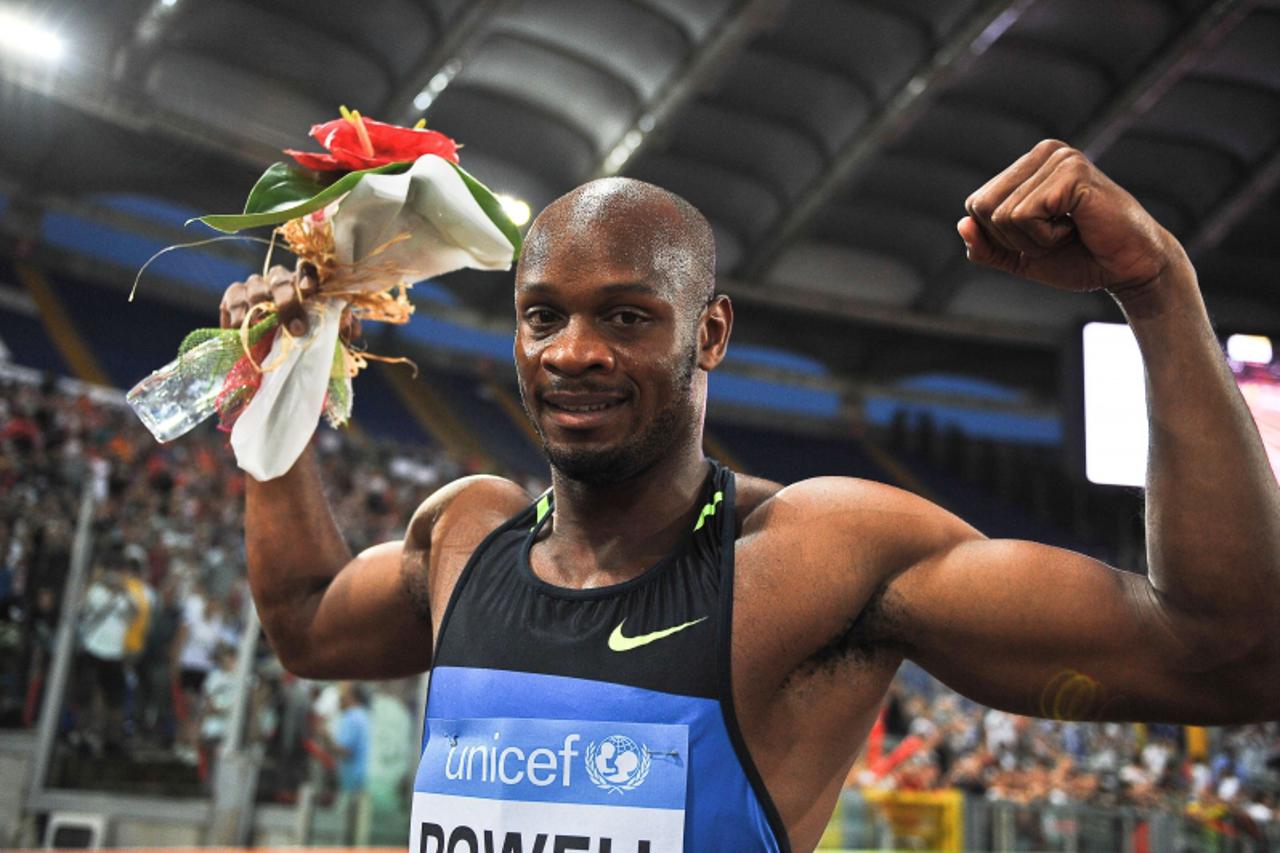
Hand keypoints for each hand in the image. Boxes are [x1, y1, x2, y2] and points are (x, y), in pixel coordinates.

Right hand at [218, 262, 359, 338]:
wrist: (267, 348)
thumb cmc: (301, 334)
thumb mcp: (324, 331)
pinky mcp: (233, 297)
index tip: (310, 289)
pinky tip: (238, 328)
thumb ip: (339, 326)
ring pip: (254, 287)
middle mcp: (279, 280)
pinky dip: (235, 314)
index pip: (306, 268)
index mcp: (302, 283)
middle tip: (297, 329)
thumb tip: (353, 328)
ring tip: (260, 328)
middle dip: (288, 302)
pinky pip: (232, 299)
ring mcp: (255, 286)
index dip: (307, 275)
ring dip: (258, 308)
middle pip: (280, 279)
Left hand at [959, 140, 1185, 296]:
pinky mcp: (1071, 172)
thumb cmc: (1080, 258)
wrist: (1129, 268)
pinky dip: (1046, 237)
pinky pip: (1024, 216)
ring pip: (1002, 215)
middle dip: (1013, 239)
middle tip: (1056, 237)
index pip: (975, 205)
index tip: (1040, 237)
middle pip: (982, 208)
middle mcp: (1043, 152)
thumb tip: (961, 225)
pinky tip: (1077, 227)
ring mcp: (1059, 158)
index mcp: (1028, 165)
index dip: (999, 237)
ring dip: (1033, 240)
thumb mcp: (1020, 257)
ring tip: (1069, 231)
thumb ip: (986, 246)